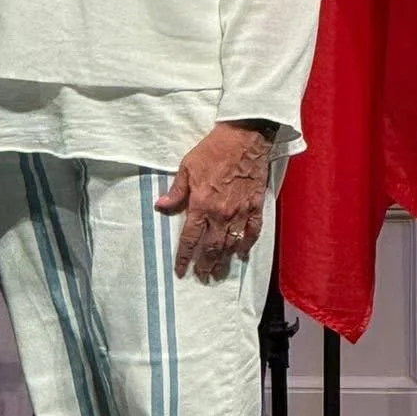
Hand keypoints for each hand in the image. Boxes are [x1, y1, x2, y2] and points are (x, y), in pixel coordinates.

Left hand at [154, 121, 272, 281]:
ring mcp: (240, 212)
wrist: (243, 139)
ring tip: (219, 272)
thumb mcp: (187, 167)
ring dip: (224, 260)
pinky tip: (242, 254)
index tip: (181, 271)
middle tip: (202, 276)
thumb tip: (160, 206)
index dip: (184, 257)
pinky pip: (252, 232)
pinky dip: (247, 245)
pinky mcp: (255, 206)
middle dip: (206, 265)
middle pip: (212, 247)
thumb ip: (176, 191)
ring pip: (231, 244)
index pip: (190, 238)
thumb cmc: (213, 150)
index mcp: (201, 204)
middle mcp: (221, 213)